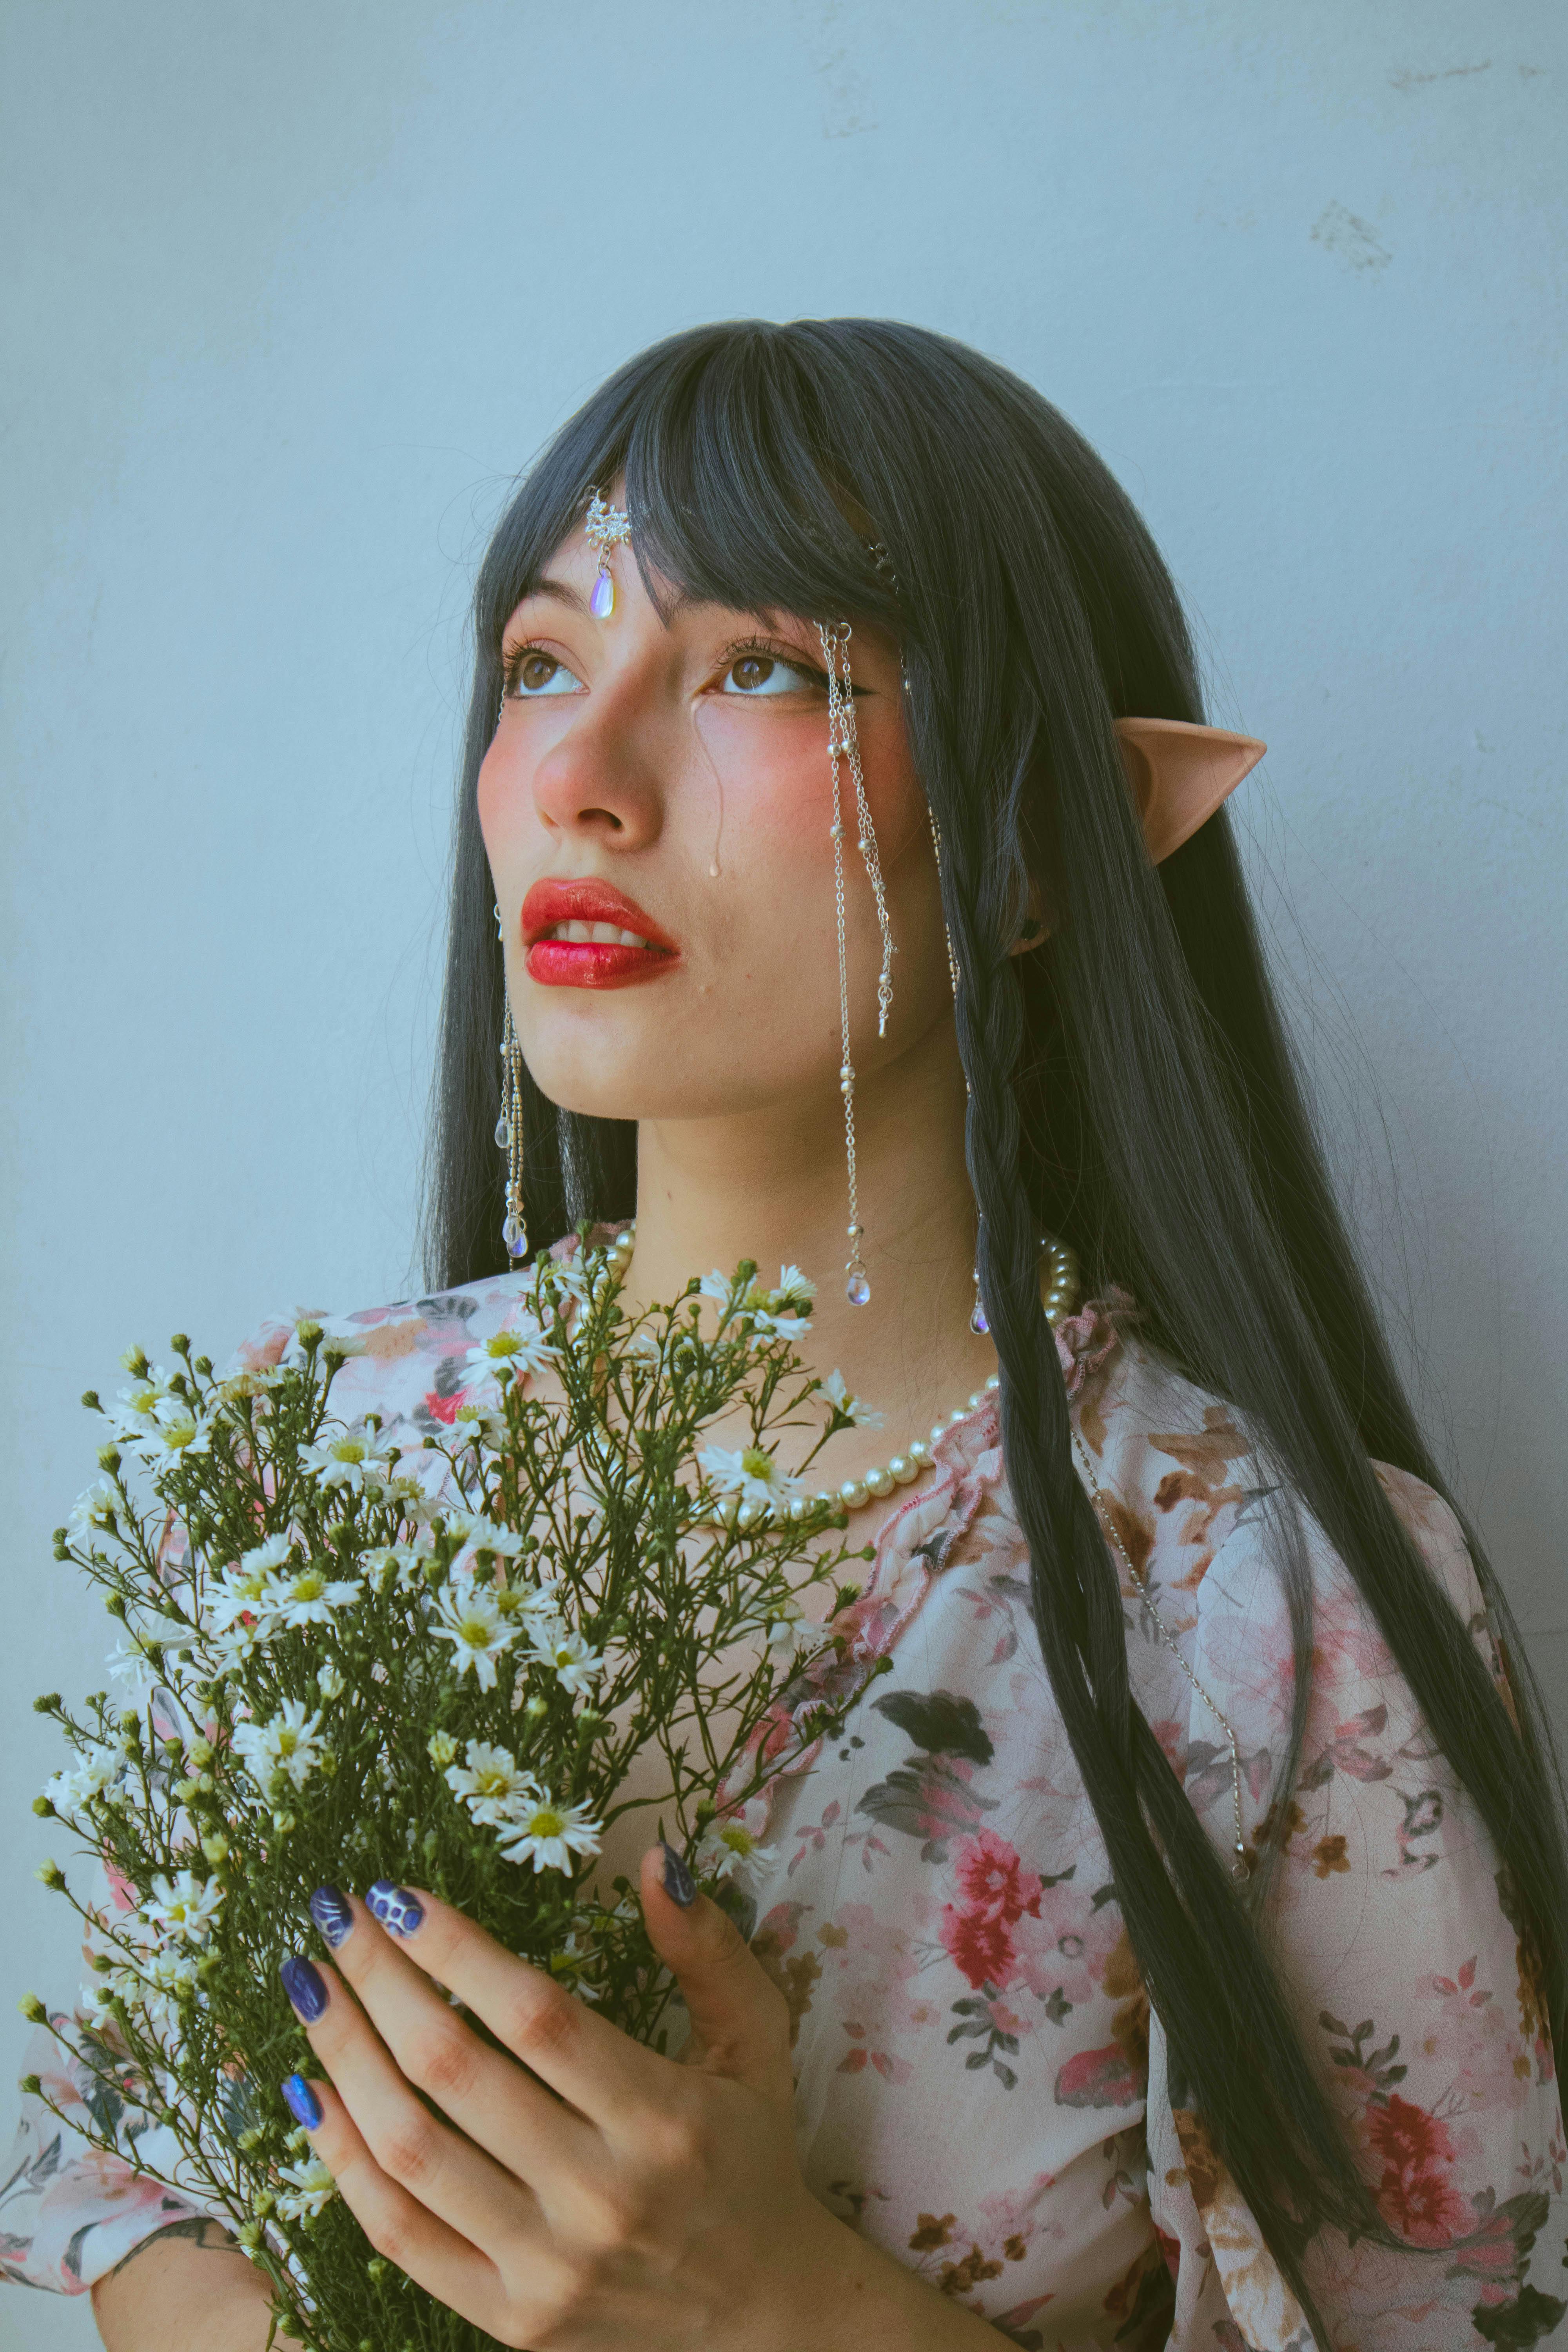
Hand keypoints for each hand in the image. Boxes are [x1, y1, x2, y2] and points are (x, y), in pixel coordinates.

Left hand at [277, 1846, 877, 2350]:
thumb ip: (708, 1949)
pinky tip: (312, 2091)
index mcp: (664, 2119)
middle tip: (336, 1918)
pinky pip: (400, 2236)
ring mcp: (547, 2269)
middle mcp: (601, 2197)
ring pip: (410, 2152)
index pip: (534, 2018)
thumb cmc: (750, 2152)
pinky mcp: (509, 2320)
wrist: (762, 2309)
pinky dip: (342, 2162)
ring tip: (311, 1987)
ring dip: (345, 2057)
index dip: (455, 1950)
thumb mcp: (755, 2039)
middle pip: (455, 2073)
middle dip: (380, 1981)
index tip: (396, 1895)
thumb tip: (654, 1860)